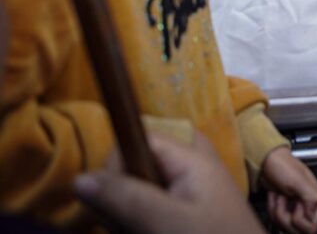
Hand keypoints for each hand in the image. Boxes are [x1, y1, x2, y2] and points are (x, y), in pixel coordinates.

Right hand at [74, 132, 261, 233]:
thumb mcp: (166, 221)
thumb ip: (124, 196)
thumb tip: (80, 178)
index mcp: (189, 152)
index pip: (132, 140)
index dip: (115, 170)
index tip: (114, 201)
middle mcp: (187, 160)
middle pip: (130, 167)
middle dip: (123, 200)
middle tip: (137, 226)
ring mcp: (185, 184)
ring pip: (134, 193)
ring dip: (130, 218)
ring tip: (146, 233)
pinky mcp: (183, 206)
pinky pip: (147, 208)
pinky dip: (141, 224)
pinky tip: (148, 233)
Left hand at [261, 146, 316, 233]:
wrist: (267, 162)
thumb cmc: (282, 166)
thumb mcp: (298, 180)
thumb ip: (311, 197)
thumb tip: (312, 213)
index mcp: (315, 198)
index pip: (312, 226)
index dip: (300, 219)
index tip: (295, 206)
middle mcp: (307, 205)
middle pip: (297, 228)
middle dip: (285, 216)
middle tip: (284, 201)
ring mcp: (295, 207)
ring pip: (286, 226)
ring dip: (277, 211)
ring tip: (279, 197)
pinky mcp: (285, 208)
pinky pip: (278, 220)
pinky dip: (272, 209)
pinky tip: (274, 197)